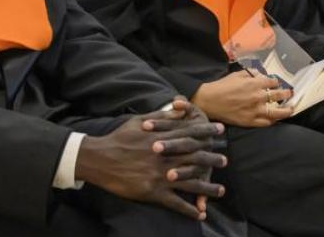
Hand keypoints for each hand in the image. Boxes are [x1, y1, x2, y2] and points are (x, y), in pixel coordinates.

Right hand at [75, 108, 226, 219]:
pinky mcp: (153, 192)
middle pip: (195, 158)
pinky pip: (176, 203)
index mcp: (162, 139)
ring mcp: (160, 176)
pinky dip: (189, 209)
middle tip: (225, 161)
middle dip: (212, 159)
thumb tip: (179, 110)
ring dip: (208, 188)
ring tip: (220, 190)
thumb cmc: (118, 138)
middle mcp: (165, 157)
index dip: (207, 132)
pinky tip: (200, 214)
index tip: (220, 131)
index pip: (190, 133)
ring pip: (191, 183)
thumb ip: (161, 117)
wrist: (99, 158)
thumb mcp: (138, 121)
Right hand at [191, 70, 291, 126]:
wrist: (209, 101)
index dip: (276, 83)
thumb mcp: (236, 75)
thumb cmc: (222, 86)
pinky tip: (275, 119)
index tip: (277, 84)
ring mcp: (256, 110)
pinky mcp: (250, 121)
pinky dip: (273, 121)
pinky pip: (266, 123)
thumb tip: (260, 75)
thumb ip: (250, 74)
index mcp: (255, 83)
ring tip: (290, 109)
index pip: (272, 82)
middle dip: (286, 94)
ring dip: (286, 110)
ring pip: (277, 112)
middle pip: (279, 95)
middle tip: (289, 94)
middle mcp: (258, 97)